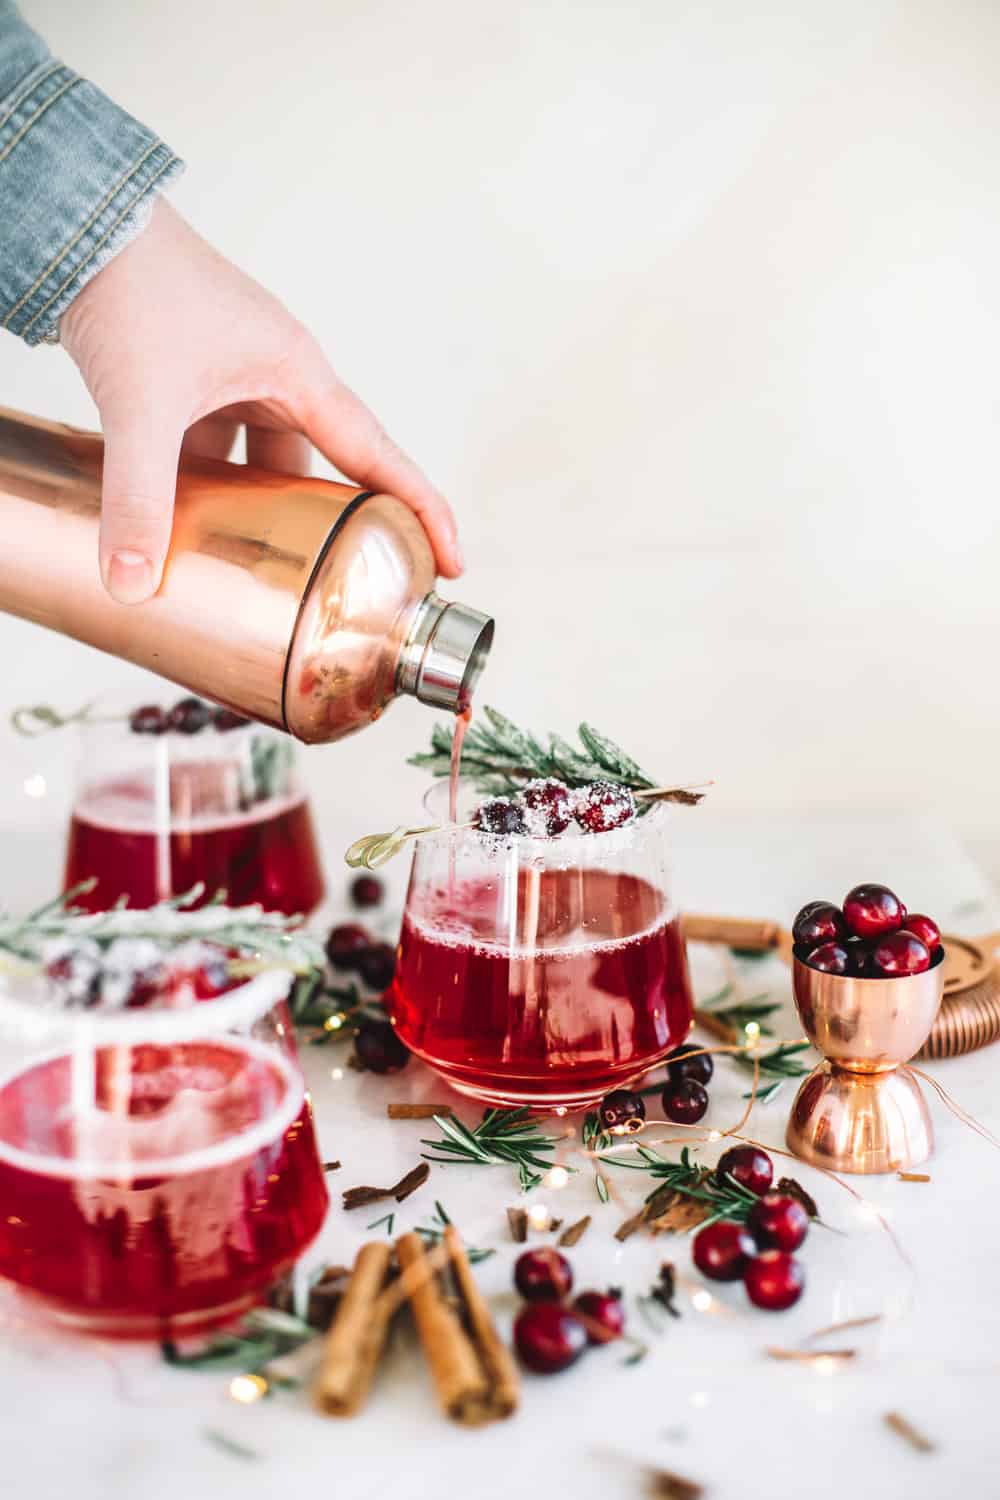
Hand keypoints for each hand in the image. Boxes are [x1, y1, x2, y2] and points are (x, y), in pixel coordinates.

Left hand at [60, 199, 462, 603]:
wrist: (78, 220)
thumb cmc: (133, 288)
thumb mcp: (143, 405)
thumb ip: (139, 497)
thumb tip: (132, 582)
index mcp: (298, 374)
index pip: (379, 456)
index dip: (421, 510)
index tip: (450, 560)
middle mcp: (277, 375)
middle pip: (324, 469)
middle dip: (331, 525)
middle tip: (344, 582)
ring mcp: (235, 376)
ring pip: (263, 462)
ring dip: (255, 508)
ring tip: (248, 566)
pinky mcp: (193, 379)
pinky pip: (216, 447)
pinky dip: (205, 484)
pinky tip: (180, 519)